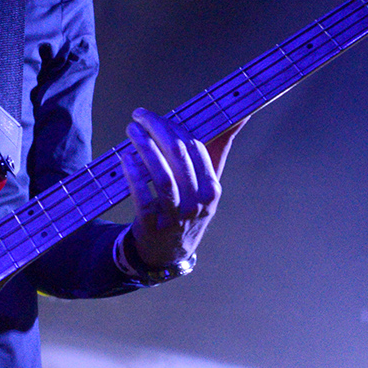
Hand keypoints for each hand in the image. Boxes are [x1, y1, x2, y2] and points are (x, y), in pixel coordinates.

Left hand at [118, 108, 236, 270]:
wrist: (170, 251)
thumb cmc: (189, 207)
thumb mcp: (207, 183)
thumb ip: (220, 148)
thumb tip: (242, 115)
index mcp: (212, 188)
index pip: (195, 147)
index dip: (173, 126)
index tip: (154, 116)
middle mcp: (197, 203)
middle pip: (178, 155)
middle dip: (156, 129)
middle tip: (139, 116)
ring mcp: (175, 215)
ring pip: (161, 174)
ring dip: (144, 147)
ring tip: (131, 131)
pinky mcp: (152, 225)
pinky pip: (142, 194)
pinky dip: (133, 174)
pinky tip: (126, 158)